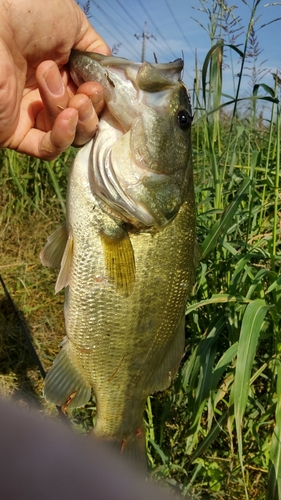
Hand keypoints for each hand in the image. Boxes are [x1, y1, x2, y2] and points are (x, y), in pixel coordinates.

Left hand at [0, 0, 110, 158]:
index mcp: (59, 73)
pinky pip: (48, 149)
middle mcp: (45, 96)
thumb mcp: (73, 24)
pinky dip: (63, 136)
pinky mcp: (17, 133)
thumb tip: (105, 78)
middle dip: (89, 110)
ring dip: (75, 116)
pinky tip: (68, 117)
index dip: (98, 99)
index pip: (88, 100)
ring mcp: (30, 116)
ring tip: (66, 94)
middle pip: (82, 121)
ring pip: (69, 135)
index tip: (96, 87)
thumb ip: (95, 52)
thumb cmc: (28, 14)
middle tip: (84, 94)